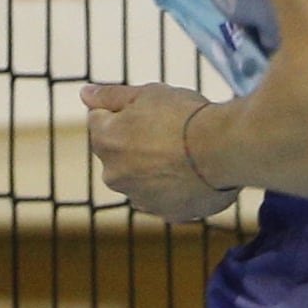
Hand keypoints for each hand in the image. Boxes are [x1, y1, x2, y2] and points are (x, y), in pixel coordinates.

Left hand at [82, 81, 238, 223]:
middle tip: (172, 130)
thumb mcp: (147, 93)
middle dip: (137, 143)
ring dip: (155, 168)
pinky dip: (175, 188)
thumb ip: (110, 96)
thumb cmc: (185, 116)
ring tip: (187, 154)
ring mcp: (140, 199)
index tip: (152, 111)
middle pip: (120, 153)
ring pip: (142, 178)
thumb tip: (84, 94)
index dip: (126, 112)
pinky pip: (166, 198)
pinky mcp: (167, 214)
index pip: (100, 121)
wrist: (224, 150)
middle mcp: (114, 175)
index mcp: (104, 142)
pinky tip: (194, 175)